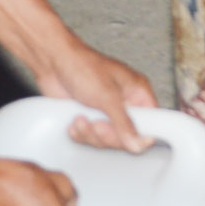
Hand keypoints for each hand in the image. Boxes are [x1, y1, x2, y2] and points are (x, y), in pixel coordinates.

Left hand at [37, 39, 157, 153]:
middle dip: (107, 135)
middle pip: (127, 136)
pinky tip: (75, 122)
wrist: (53, 61)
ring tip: (81, 119)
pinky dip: (81, 133)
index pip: (151, 123)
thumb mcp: (108, 97)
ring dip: (90, 133)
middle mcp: (125, 103)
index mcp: (138, 93)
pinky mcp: (90, 116)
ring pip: (107, 139)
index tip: (127, 140)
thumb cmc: (82, 65)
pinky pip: (91, 136)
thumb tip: (137, 143)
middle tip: (97, 125)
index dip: (141, 136)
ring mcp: (106, 111)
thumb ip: (124, 123)